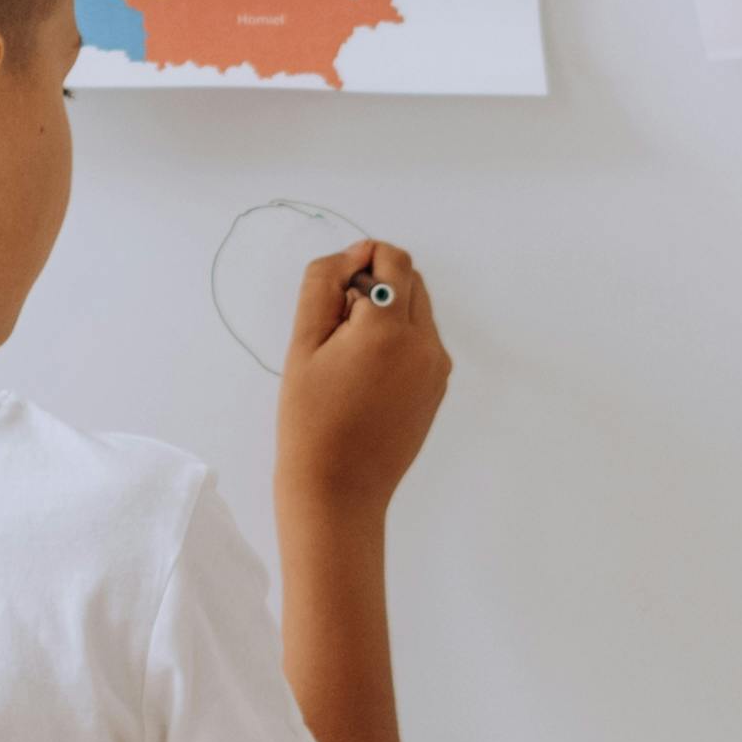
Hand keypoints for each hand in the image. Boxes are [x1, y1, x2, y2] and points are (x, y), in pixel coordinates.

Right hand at [278, 238, 445, 515]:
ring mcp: (437, 367)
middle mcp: (425, 343)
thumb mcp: (303, 344)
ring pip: (418, 310)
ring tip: (350, 358)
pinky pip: (423, 343)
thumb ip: (324, 284)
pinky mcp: (438, 387)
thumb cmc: (310, 420)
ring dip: (388, 313)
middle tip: (337, 329)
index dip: (362, 260)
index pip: (393, 259)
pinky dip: (398, 341)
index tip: (336, 292)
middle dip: (376, 286)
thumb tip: (357, 251)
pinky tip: (367, 379)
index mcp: (389, 329)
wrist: (338, 490)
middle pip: (411, 280)